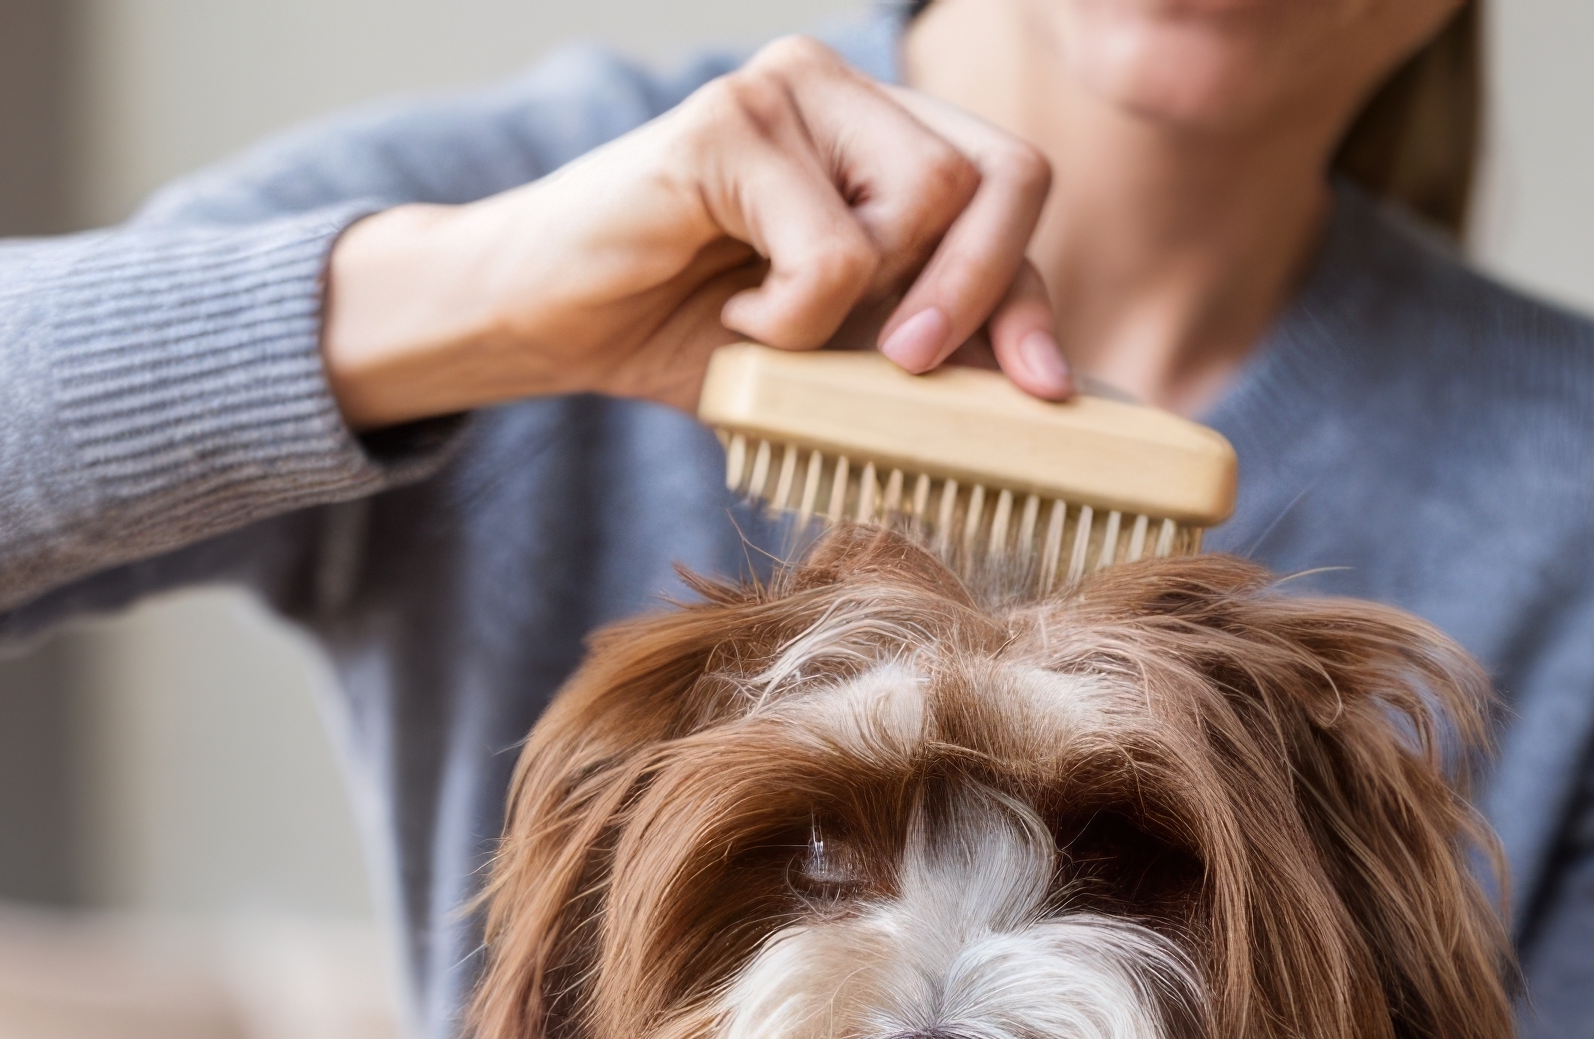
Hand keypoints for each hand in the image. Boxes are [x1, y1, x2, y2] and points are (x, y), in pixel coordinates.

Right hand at [323, 35, 1064, 429]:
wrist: (550, 320)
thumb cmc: (686, 331)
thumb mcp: (834, 357)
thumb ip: (923, 346)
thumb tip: (1041, 391)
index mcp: (881, 135)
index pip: (1008, 191)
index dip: (1029, 295)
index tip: (1043, 393)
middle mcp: (845, 91)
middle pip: (996, 174)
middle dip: (977, 292)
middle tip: (907, 369)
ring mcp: (790, 90)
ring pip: (924, 201)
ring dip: (861, 308)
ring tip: (778, 329)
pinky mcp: (731, 122)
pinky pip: (833, 247)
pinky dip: (793, 318)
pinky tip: (735, 320)